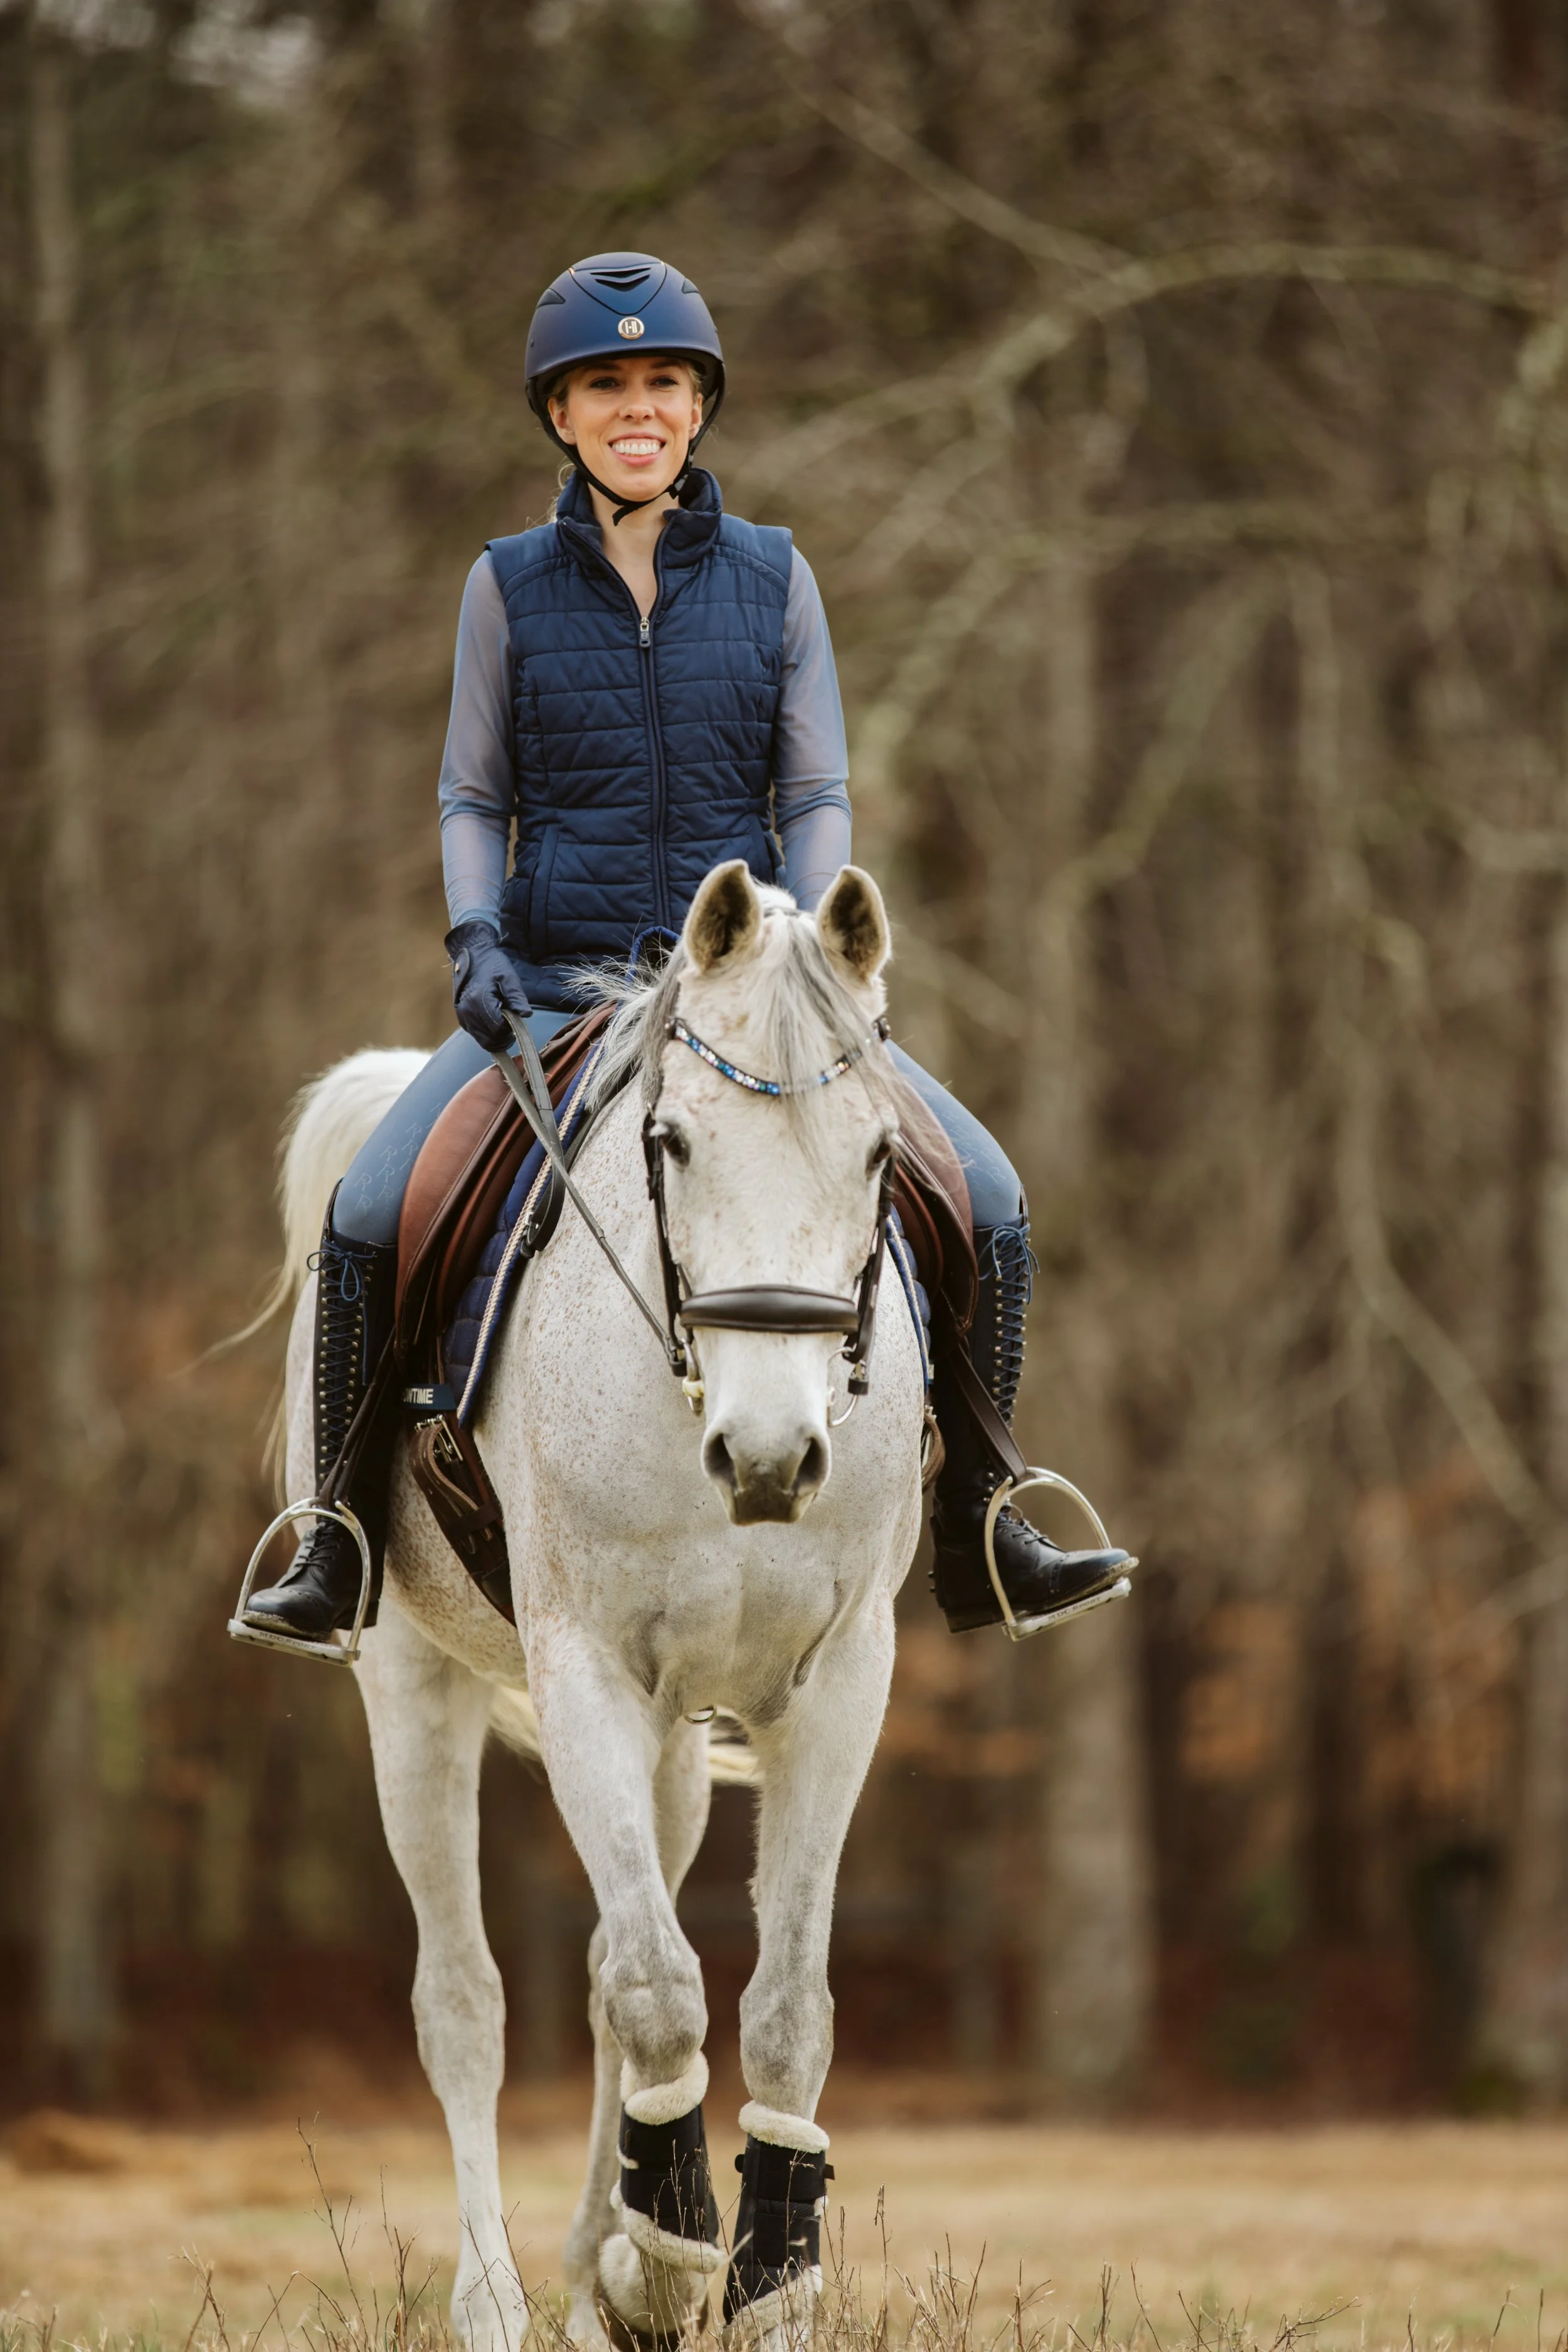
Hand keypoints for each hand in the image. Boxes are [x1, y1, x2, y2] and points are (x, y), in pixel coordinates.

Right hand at [445, 919, 531, 1052]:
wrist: (473, 956)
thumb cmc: (492, 965)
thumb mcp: (508, 977)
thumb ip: (516, 996)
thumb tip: (526, 1014)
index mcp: (480, 1001)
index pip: (498, 1029)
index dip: (511, 1029)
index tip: (517, 1019)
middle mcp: (468, 1012)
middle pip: (490, 1039)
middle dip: (504, 1036)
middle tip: (513, 1025)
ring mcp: (463, 1016)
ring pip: (482, 1040)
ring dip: (496, 1037)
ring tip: (504, 1023)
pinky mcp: (461, 1017)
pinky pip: (476, 1034)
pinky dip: (487, 1034)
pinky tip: (494, 1023)